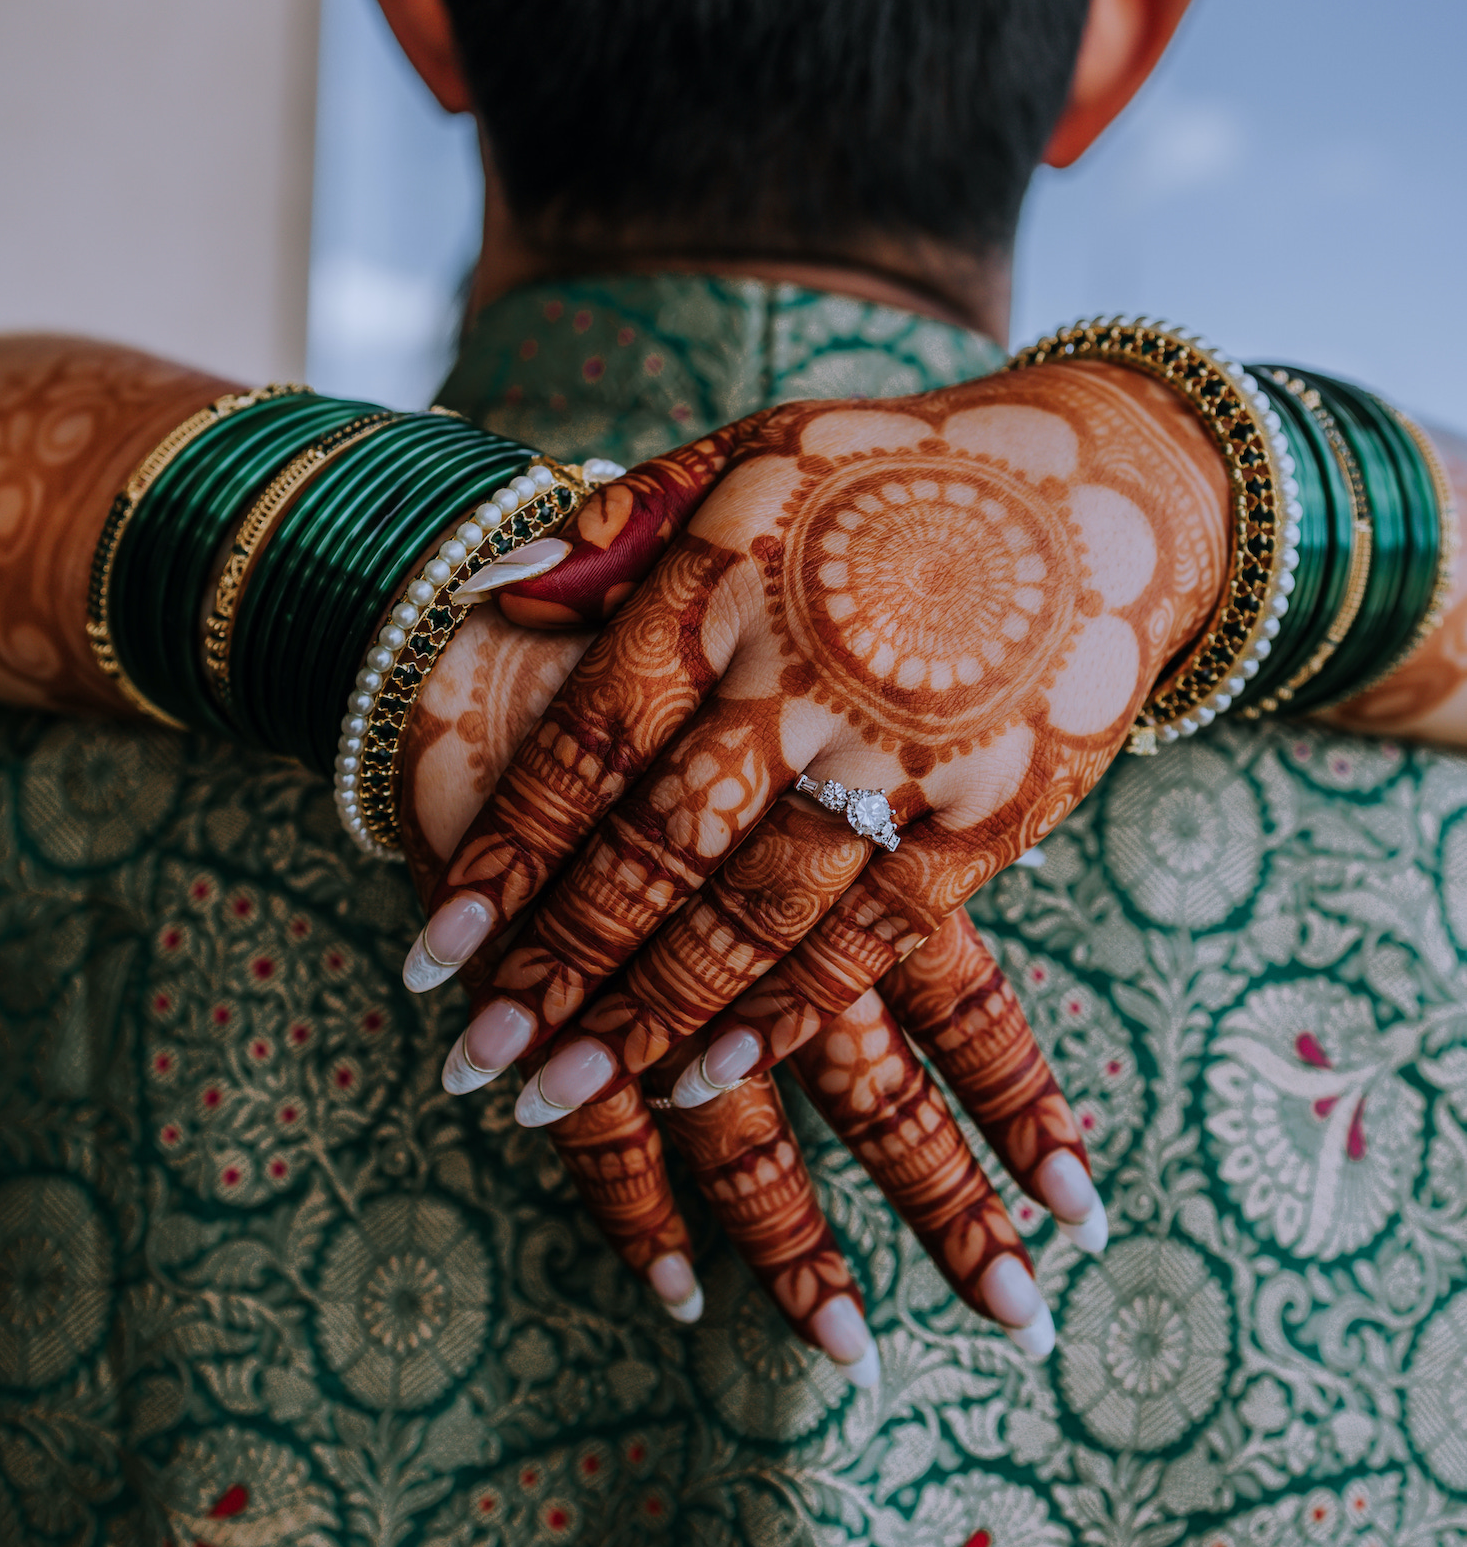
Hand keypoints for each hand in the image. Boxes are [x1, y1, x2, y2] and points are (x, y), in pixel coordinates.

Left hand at [400, 362, 1223, 1350]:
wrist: (1117, 482)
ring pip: (757, 914)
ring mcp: (912, 748)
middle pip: (659, 850)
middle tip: (476, 1067)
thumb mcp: (754, 452)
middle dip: (556, 970)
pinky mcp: (998, 809)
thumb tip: (482, 594)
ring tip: (558, 1094)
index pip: (590, 744)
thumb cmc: (898, 470)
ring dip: (650, 1018)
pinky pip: (876, 937)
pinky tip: (708, 1076)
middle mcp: (811, 670)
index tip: (431, 958)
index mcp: (731, 576)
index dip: (505, 859)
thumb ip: (621, 527)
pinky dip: (787, 1013)